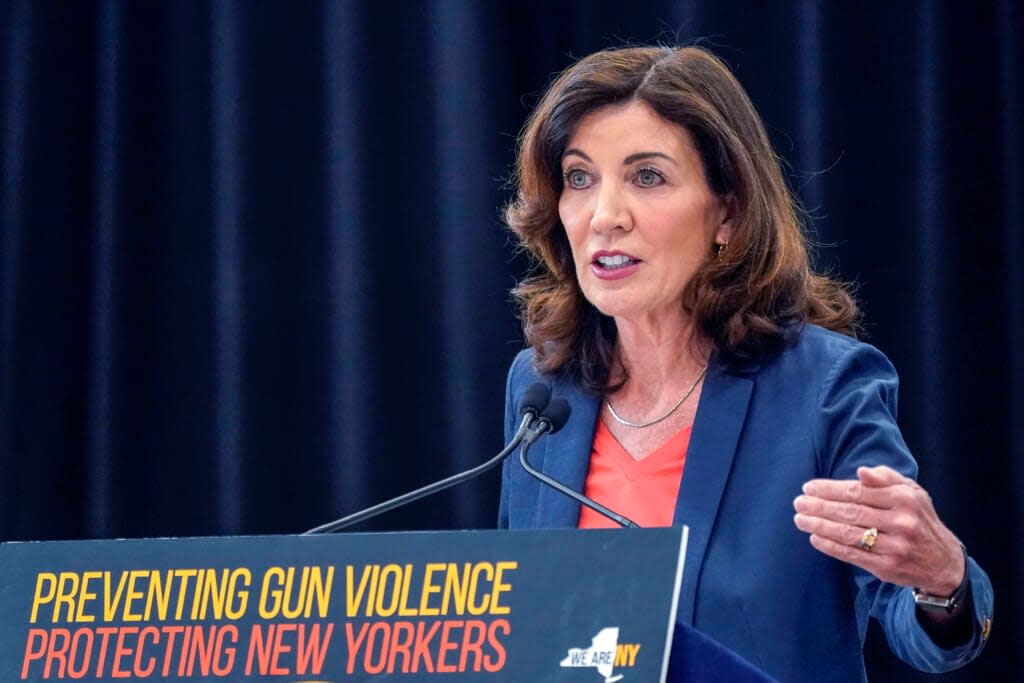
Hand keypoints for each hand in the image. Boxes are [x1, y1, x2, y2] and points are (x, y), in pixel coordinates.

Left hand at [793, 465, 964, 595]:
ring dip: (819, 526)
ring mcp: (894, 547)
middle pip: (851, 512)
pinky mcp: (887, 568)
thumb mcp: (912, 493)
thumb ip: (886, 478)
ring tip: (800, 519)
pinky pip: (852, 555)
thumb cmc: (919, 519)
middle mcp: (902, 522)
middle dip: (820, 506)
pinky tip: (814, 537)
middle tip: (798, 502)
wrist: (943, 562)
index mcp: (905, 499)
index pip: (858, 491)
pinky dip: (830, 546)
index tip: (808, 487)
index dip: (830, 489)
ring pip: (849, 534)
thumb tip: (861, 471)